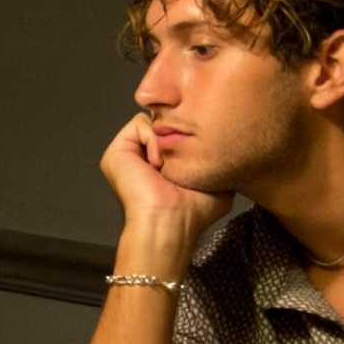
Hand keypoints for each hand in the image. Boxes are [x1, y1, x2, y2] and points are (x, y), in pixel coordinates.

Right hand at [99, 111, 226, 252]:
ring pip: (152, 121)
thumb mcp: (216, 182)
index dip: (189, 134)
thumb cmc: (193, 211)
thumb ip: (218, 160)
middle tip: (183, 156)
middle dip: (177, 132)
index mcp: (162, 165)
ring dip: (165, 141)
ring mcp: (129, 154)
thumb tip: (226, 145)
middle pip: (164, 124)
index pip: (176, 133)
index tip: (198, 149)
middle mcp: (143, 158)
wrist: (170, 222)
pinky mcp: (117, 151)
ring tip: (167, 167)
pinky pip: (139, 123)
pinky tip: (156, 165)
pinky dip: (153, 140)